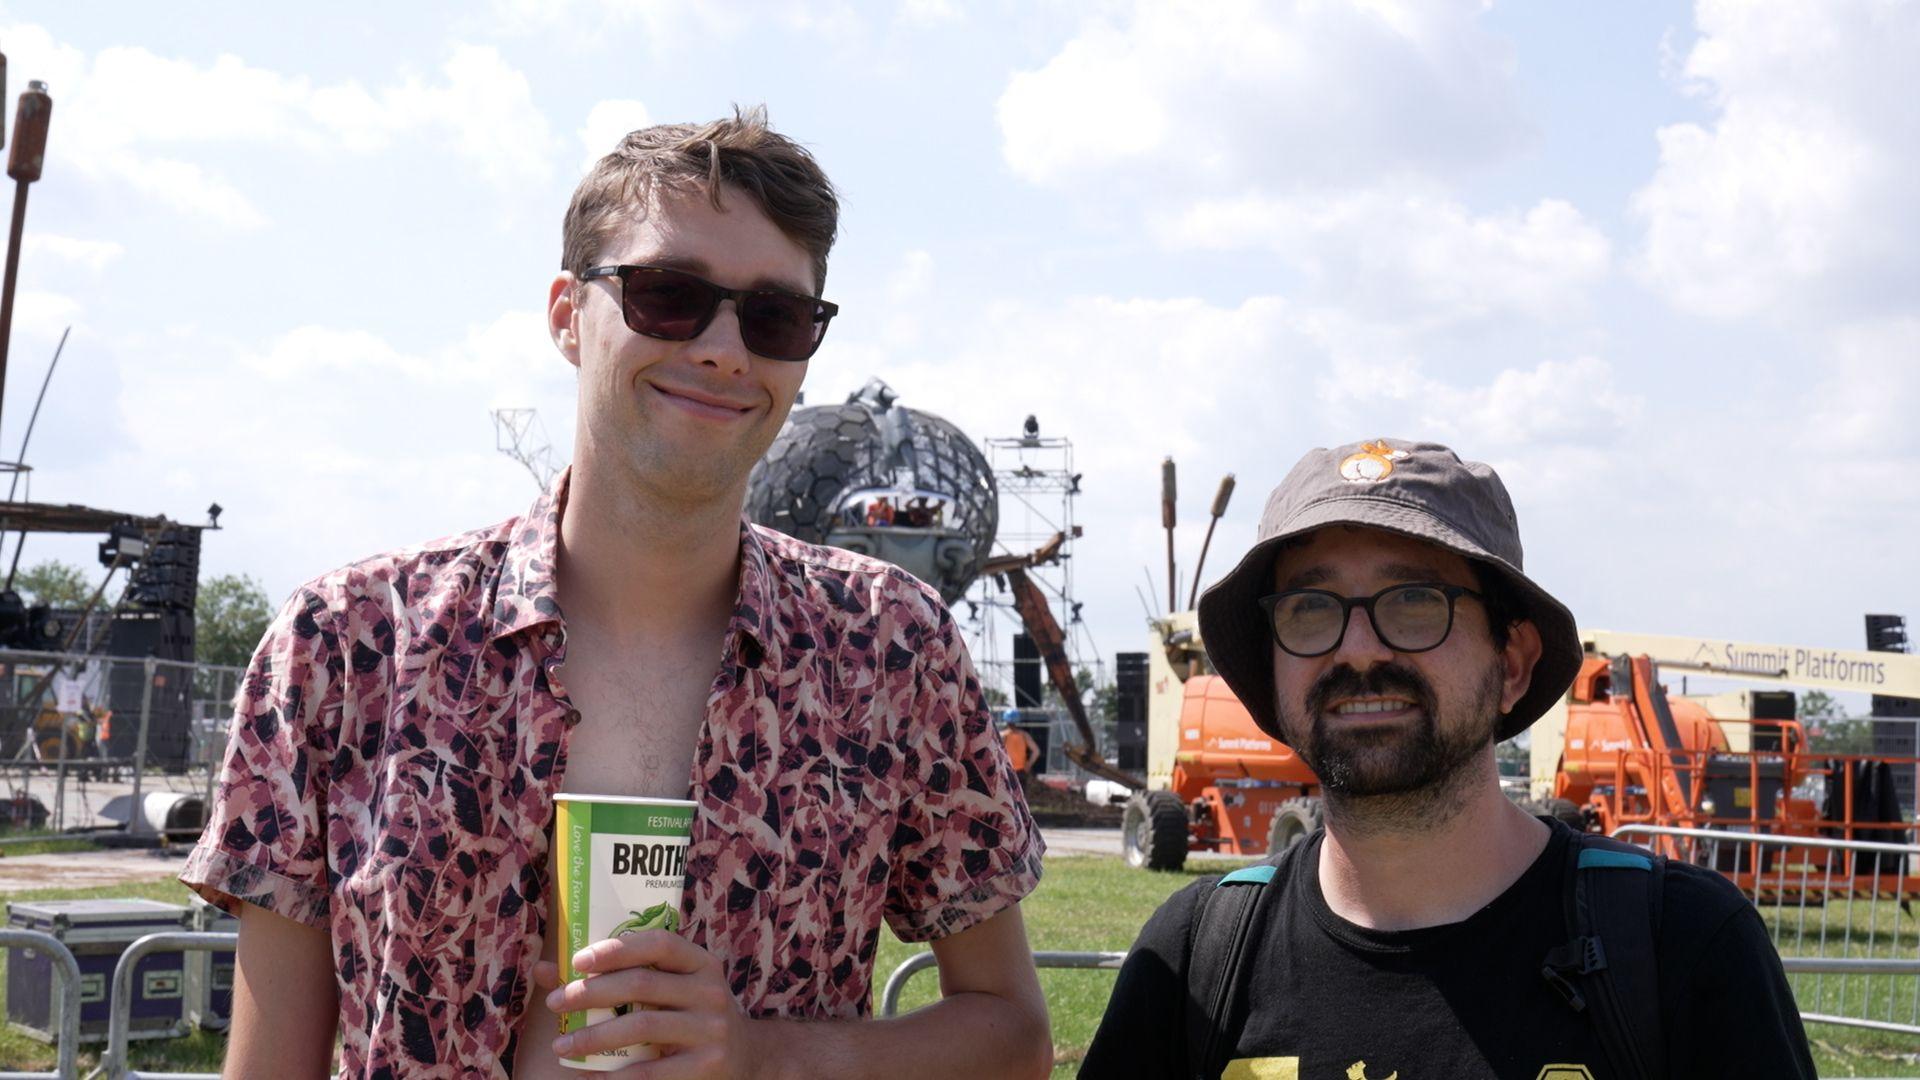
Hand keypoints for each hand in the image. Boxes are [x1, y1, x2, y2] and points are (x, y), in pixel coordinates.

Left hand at [534, 930, 751, 1078]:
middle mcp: (711, 991)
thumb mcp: (670, 989)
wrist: (746, 1059)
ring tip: (562, 1044)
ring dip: (593, 1036)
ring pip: (642, 1027)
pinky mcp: (707, 1066)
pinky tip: (589, 1075)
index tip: (578, 960)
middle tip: (557, 1002)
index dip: (617, 948)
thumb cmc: (691, 1016)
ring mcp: (711, 1030)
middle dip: (592, 992)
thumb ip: (617, 976)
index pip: (659, 943)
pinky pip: (651, 1072)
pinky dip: (614, 1075)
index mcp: (701, 963)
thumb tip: (546, 971)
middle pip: (642, 984)